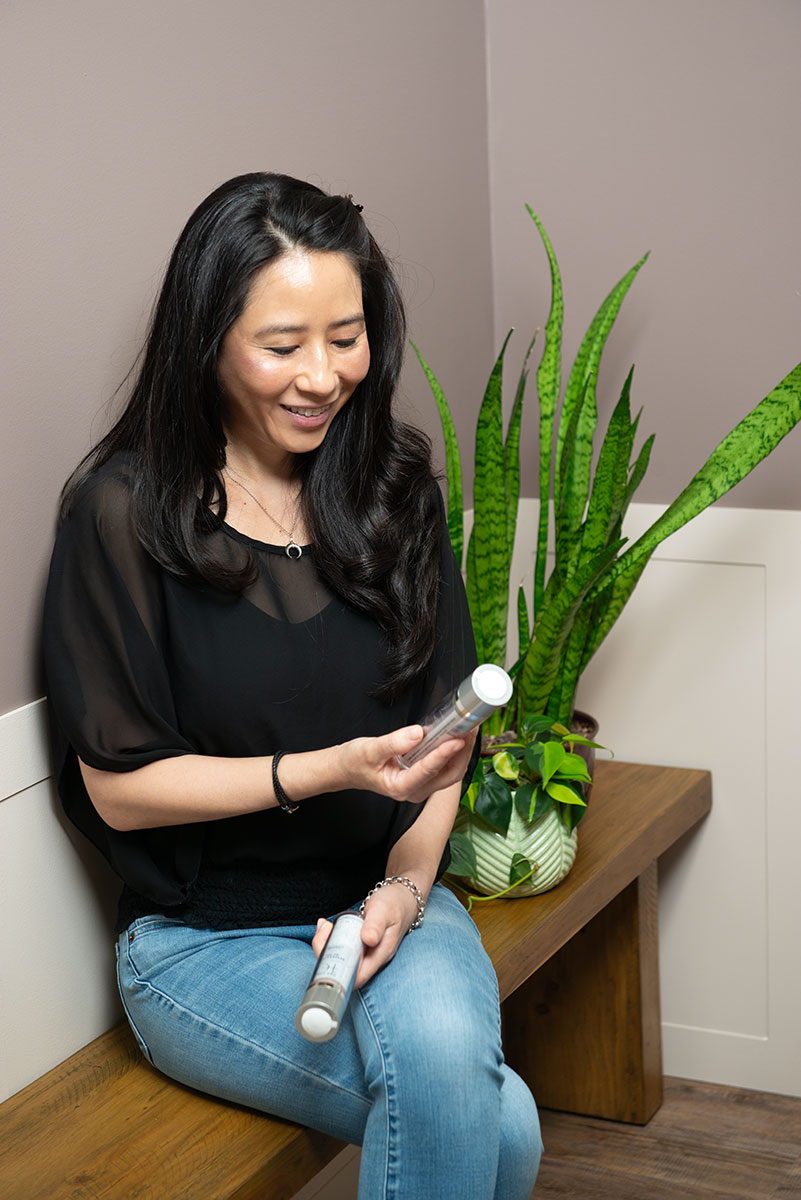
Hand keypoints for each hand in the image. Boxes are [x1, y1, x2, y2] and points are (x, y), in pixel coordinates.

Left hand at [311, 882, 419, 989]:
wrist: (402, 898)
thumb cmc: (394, 903)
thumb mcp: (384, 910)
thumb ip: (376, 924)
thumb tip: (368, 939)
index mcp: (380, 954)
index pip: (356, 977)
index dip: (339, 972)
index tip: (328, 950)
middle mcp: (373, 959)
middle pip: (345, 971)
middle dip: (327, 954)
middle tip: (323, 930)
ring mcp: (366, 954)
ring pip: (342, 961)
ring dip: (327, 946)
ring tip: (325, 926)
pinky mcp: (360, 947)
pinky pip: (343, 950)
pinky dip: (332, 940)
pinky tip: (328, 926)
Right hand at [340, 725, 476, 804]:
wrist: (347, 768)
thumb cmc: (355, 762)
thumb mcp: (369, 750)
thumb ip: (393, 743)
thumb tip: (417, 733)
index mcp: (401, 787)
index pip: (428, 771)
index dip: (444, 754)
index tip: (457, 739)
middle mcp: (415, 790)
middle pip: (449, 775)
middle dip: (463, 752)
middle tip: (470, 728)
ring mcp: (422, 785)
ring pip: (451, 772)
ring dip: (462, 751)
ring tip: (468, 728)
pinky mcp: (425, 776)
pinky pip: (446, 766)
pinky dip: (455, 751)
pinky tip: (458, 734)